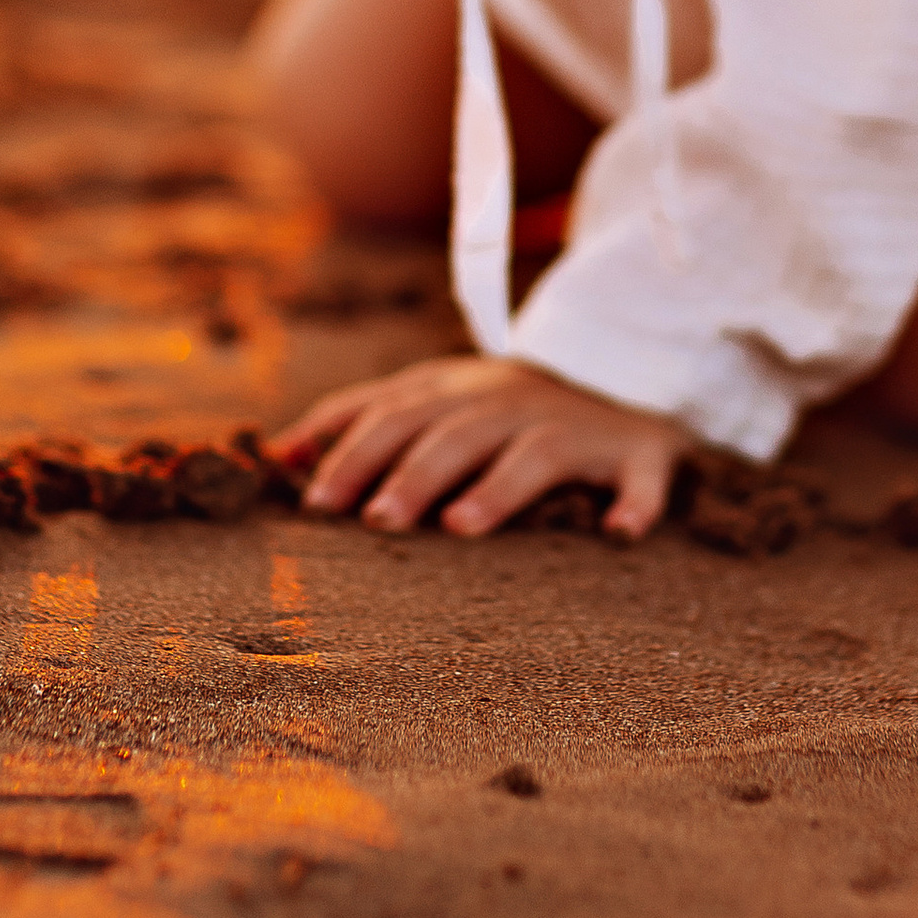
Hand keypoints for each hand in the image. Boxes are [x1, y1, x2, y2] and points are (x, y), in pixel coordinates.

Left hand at [269, 356, 689, 539]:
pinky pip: (640, 479)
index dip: (356, 450)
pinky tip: (619, 533)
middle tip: (375, 520)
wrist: (624, 385)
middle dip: (413, 471)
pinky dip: (634, 503)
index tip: (314, 500)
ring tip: (461, 525)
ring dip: (501, 487)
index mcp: (460, 389)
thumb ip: (360, 420)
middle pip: (456, 430)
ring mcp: (577, 426)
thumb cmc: (503, 411)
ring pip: (534, 451)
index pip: (398, 411)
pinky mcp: (638, 453)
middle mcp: (513, 401)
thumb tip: (277, 453)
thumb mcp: (432, 401)